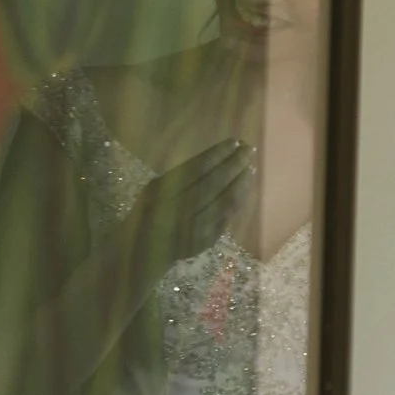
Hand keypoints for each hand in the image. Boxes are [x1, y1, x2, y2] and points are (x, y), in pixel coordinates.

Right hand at [125, 138, 253, 281]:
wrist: (144, 252)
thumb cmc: (150, 212)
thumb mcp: (155, 189)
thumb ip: (182, 175)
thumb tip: (219, 155)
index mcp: (162, 194)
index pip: (196, 169)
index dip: (217, 154)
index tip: (233, 142)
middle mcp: (178, 211)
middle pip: (214, 183)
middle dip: (235, 164)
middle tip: (248, 149)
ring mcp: (194, 228)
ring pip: (226, 201)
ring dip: (241, 182)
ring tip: (250, 168)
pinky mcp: (206, 241)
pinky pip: (228, 216)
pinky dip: (239, 200)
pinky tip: (244, 188)